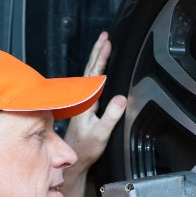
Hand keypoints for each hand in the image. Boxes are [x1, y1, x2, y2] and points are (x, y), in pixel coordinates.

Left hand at [63, 31, 126, 176]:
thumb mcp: (102, 133)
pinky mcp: (85, 107)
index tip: (106, 42)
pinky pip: (91, 84)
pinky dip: (96, 72)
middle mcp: (82, 99)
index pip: (93, 73)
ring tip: (103, 47)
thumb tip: (121, 98)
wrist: (74, 160)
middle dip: (98, 52)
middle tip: (105, 36)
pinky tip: (99, 71)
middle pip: (90, 69)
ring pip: (89, 75)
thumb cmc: (86, 148)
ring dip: (97, 60)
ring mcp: (82, 102)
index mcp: (86, 101)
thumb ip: (111, 116)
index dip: (100, 57)